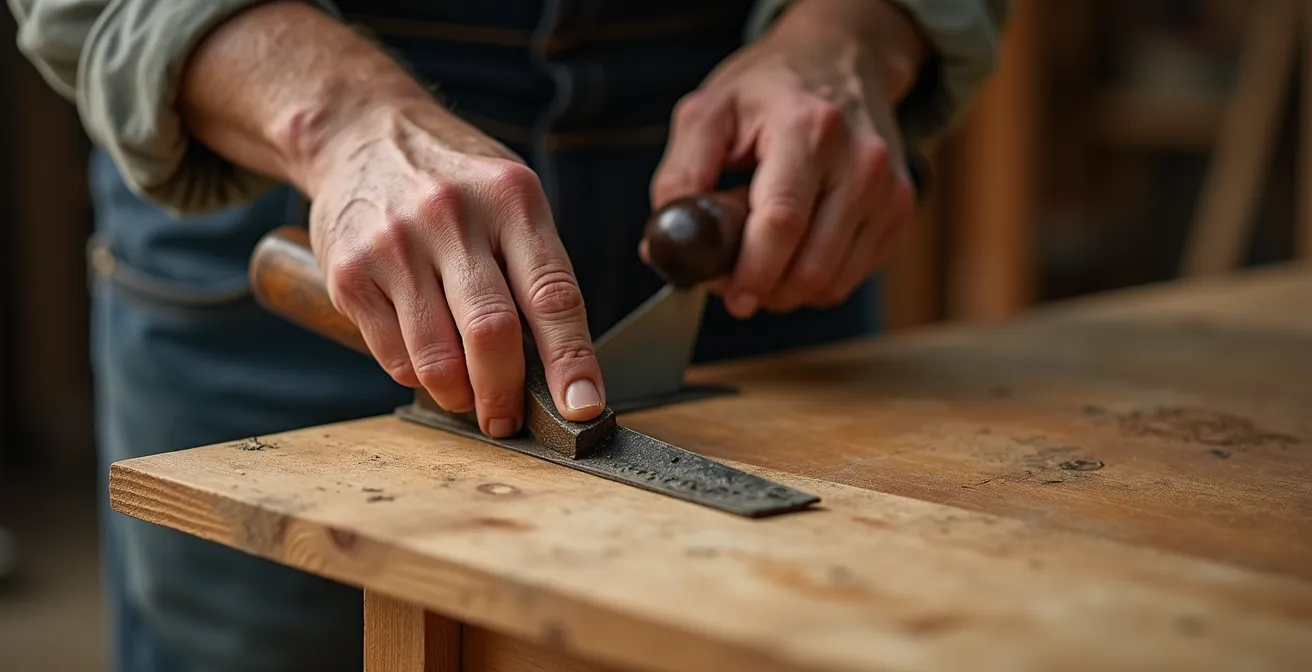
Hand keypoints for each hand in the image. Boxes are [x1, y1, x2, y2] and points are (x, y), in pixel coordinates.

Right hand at [301, 100, 606, 436]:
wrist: (361, 133)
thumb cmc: (456, 183)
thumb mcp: (511, 199)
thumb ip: (536, 272)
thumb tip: (560, 371)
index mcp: (512, 199)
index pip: (552, 295)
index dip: (572, 360)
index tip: (584, 407)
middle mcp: (454, 217)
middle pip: (492, 333)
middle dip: (508, 394)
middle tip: (510, 420)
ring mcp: (396, 245)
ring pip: (438, 357)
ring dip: (461, 397)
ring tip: (470, 400)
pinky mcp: (351, 273)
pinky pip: (394, 355)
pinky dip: (419, 377)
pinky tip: (429, 364)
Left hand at [649, 0, 925, 316]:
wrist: (840, 59)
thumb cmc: (769, 90)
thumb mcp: (708, 112)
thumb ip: (680, 176)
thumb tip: (666, 243)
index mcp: (807, 128)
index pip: (782, 221)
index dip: (752, 271)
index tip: (728, 296)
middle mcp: (860, 160)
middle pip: (812, 265)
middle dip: (763, 289)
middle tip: (731, 279)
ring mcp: (888, 188)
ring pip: (832, 282)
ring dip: (787, 290)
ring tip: (759, 257)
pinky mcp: (899, 210)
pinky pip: (851, 277)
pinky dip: (814, 280)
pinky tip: (792, 249)